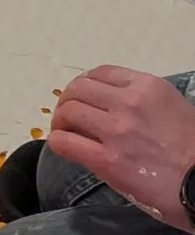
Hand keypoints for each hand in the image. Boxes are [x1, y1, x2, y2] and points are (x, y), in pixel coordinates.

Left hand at [46, 66, 194, 228]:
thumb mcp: (175, 109)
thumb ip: (144, 103)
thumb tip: (115, 108)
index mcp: (148, 87)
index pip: (101, 73)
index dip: (85, 85)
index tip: (83, 97)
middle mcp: (129, 102)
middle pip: (78, 89)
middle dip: (68, 101)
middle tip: (69, 117)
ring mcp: (117, 130)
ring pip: (68, 112)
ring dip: (61, 121)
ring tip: (66, 132)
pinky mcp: (108, 161)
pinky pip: (65, 143)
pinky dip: (58, 143)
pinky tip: (65, 148)